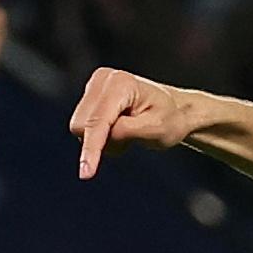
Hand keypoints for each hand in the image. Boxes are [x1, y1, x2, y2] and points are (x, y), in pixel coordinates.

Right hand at [68, 68, 201, 178]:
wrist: (173, 109)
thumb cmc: (169, 119)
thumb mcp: (157, 129)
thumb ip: (128, 130)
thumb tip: (104, 134)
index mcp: (121, 84)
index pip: (97, 122)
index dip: (91, 148)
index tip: (86, 173)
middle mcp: (103, 78)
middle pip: (81, 125)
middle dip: (100, 142)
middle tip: (129, 140)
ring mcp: (94, 84)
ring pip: (79, 128)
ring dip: (101, 141)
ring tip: (127, 133)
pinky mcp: (90, 94)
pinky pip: (82, 126)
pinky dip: (99, 136)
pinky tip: (118, 128)